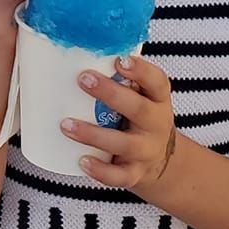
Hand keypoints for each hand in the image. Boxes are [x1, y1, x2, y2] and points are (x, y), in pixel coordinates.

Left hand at [59, 54, 179, 191]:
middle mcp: (156, 124)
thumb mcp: (141, 98)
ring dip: (93, 133)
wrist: (162, 163)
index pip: (157, 81)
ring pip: (123, 143)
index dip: (141, 70)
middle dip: (110, 94)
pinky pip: (119, 176)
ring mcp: (146, 151)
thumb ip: (119, 80)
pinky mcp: (136, 173)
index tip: (121, 59)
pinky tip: (82, 161)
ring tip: (65, 124)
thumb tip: (70, 52)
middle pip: (138, 108)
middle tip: (83, 79)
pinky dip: (101, 170)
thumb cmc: (139, 119)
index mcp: (158, 100)